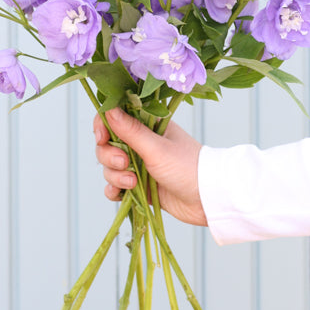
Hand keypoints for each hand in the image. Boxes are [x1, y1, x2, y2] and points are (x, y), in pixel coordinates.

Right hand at [94, 107, 207, 227]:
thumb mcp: (157, 148)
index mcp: (147, 125)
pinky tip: (122, 194)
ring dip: (115, 176)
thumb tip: (109, 109)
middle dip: (110, 156)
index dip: (103, 126)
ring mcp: (139, 164)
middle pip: (107, 144)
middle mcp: (140, 143)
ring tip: (133, 183)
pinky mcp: (139, 185)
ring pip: (110, 167)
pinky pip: (115, 186)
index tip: (102, 138)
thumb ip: (131, 130)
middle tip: (125, 163)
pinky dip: (114, 190)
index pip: (114, 118)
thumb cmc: (187, 167)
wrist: (206, 199)